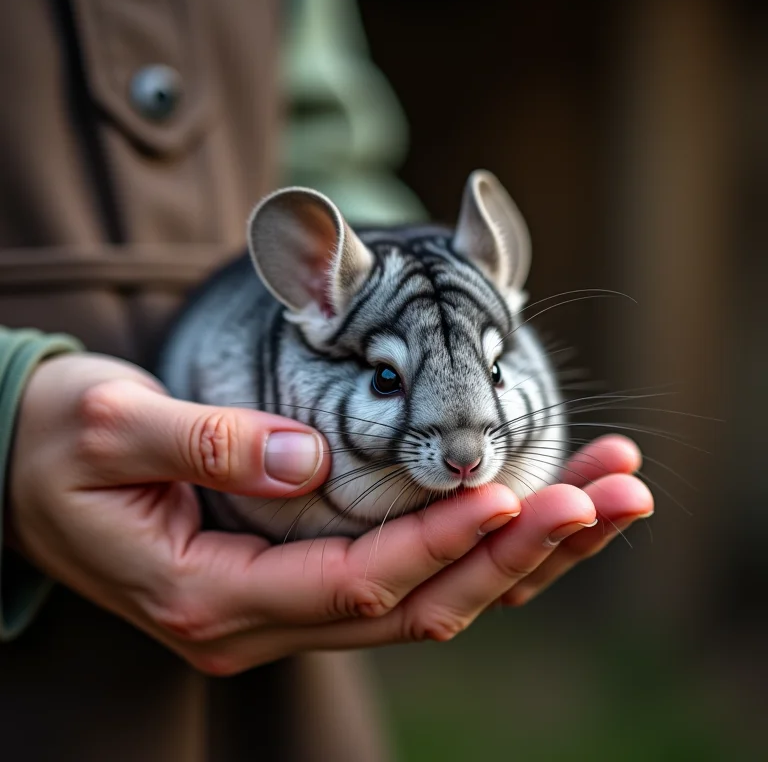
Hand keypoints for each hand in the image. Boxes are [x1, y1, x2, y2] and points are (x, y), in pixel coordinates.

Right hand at [8, 353, 651, 673]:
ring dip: (520, 553)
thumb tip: (308, 458)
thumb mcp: (109, 428)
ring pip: (425, 601)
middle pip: (414, 606)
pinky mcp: (297, 578)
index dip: (440, 541)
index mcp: (208, 595)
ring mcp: (283, 607)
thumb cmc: (56, 446)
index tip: (518, 491)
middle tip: (611, 496)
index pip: (353, 585)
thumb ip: (206, 441)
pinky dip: (477, 547)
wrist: (22, 469)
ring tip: (607, 500)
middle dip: (518, 552)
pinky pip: (405, 578)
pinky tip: (534, 510)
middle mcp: (257, 620)